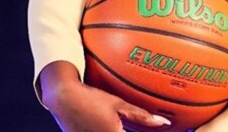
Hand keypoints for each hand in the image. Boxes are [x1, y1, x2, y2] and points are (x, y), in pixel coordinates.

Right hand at [40, 61, 170, 131]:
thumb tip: (163, 122)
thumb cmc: (90, 99)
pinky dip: (118, 129)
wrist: (64, 100)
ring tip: (126, 123)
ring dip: (127, 130)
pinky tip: (120, 125)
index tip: (161, 131)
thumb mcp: (119, 105)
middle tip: (133, 124)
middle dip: (134, 131)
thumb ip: (142, 116)